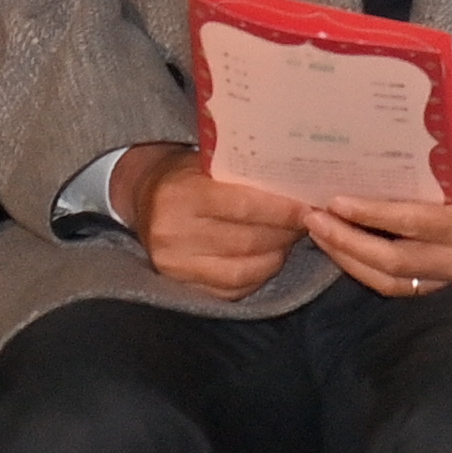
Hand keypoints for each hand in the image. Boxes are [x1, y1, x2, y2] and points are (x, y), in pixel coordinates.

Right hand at [112, 142, 306, 298]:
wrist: (144, 199)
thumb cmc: (184, 176)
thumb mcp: (205, 162)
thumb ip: (243, 172)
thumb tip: (297, 183)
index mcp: (181, 194)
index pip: (243, 206)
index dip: (281, 210)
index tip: (307, 207)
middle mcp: (174, 234)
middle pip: (247, 241)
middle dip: (284, 233)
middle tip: (307, 222)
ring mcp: (176, 266)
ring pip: (244, 270)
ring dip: (276, 254)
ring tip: (290, 237)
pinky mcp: (183, 288)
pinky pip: (234, 289)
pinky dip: (259, 274)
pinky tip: (269, 257)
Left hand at [313, 153, 451, 297]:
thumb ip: (420, 170)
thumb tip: (363, 163)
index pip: (411, 222)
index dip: (370, 215)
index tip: (334, 202)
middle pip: (393, 261)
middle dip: (347, 242)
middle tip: (314, 220)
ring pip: (391, 280)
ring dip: (349, 260)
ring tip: (320, 235)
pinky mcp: (445, 287)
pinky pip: (400, 285)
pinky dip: (367, 270)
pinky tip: (344, 250)